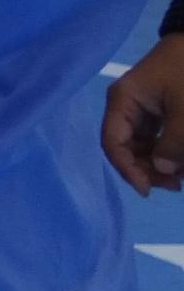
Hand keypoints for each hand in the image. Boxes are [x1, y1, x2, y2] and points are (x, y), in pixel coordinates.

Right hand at [102, 34, 183, 194]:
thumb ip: (173, 143)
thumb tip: (162, 169)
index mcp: (122, 101)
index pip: (113, 142)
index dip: (128, 169)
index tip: (148, 190)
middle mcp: (125, 106)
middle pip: (126, 147)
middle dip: (147, 169)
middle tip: (175, 185)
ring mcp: (141, 108)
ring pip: (141, 146)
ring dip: (158, 164)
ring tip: (181, 178)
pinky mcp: (157, 110)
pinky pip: (155, 138)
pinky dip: (166, 152)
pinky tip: (180, 164)